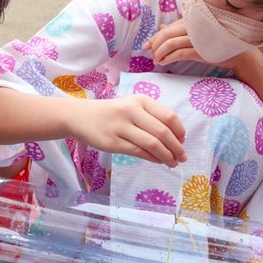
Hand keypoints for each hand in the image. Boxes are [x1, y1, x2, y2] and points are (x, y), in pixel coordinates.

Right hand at [70, 95, 186, 166]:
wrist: (80, 117)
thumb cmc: (111, 113)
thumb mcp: (132, 106)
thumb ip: (151, 117)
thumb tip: (176, 139)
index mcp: (140, 100)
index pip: (169, 116)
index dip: (180, 131)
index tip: (182, 140)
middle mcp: (131, 111)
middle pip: (163, 132)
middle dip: (176, 147)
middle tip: (182, 157)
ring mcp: (121, 127)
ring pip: (152, 144)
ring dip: (167, 156)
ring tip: (173, 162)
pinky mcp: (113, 142)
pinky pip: (139, 152)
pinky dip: (153, 159)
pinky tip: (158, 161)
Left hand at [142, 18, 257, 70]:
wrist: (239, 54)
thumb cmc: (218, 41)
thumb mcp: (197, 32)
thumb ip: (179, 28)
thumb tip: (161, 27)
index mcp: (193, 19)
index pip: (168, 28)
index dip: (155, 37)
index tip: (146, 46)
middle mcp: (194, 26)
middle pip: (166, 34)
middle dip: (155, 45)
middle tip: (151, 54)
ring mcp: (198, 37)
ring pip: (170, 43)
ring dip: (159, 53)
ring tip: (156, 60)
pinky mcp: (200, 50)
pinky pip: (179, 53)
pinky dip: (168, 58)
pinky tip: (164, 62)